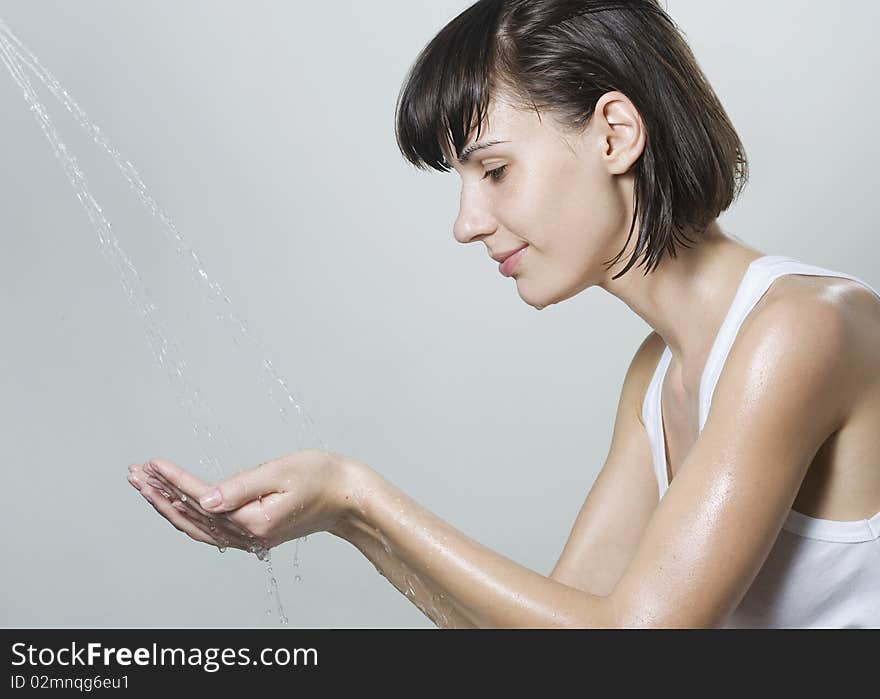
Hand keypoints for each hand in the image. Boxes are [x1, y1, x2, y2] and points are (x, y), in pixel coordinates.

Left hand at [127, 449, 358, 553]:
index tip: (152, 463)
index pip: (202, 500)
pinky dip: (187, 516)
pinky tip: (174, 504)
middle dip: (159, 495)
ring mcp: (249, 538)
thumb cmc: (322, 478)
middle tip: (134, 475)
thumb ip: (241, 486)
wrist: (348, 498)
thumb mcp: (283, 472)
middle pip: (191, 518)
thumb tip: (204, 499)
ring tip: (145, 485)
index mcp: (253, 521)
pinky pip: (210, 530)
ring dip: (168, 506)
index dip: (174, 481)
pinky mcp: (252, 534)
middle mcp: (248, 536)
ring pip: (196, 527)